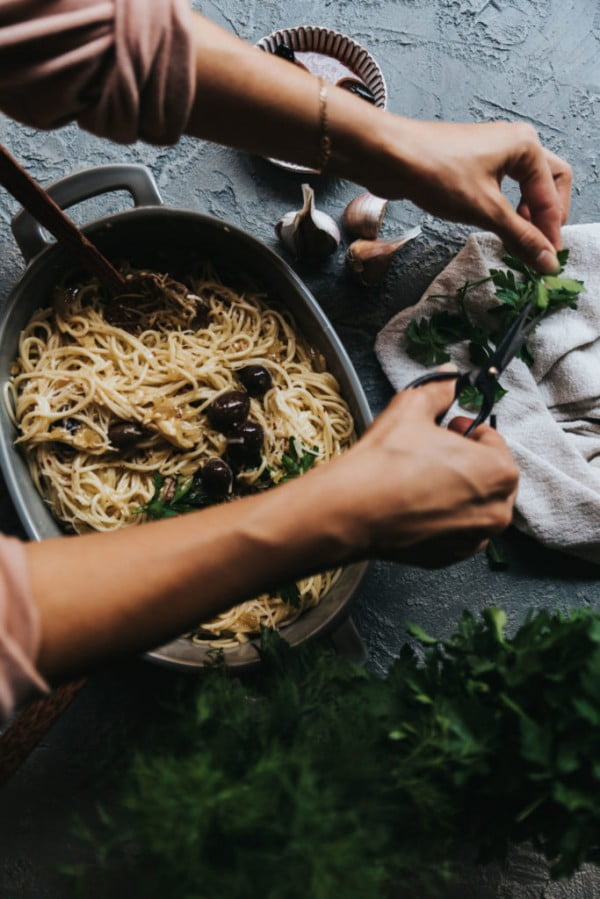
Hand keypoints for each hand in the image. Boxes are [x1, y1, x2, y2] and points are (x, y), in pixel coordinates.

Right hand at [327, 377, 518, 567]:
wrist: (350, 510)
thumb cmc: (386, 462)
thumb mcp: (411, 409)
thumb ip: (438, 390)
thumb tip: (448, 377)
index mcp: (498, 472)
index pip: (493, 441)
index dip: (466, 430)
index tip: (447, 427)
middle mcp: (495, 511)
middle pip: (489, 476)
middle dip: (465, 460)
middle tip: (432, 450)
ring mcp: (473, 539)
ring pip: (473, 505)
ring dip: (455, 489)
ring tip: (420, 476)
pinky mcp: (449, 557)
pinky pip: (456, 530)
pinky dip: (442, 516)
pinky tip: (414, 502)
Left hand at [366, 118, 571, 273]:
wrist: (389, 156)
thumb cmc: (436, 172)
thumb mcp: (485, 210)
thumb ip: (520, 236)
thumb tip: (547, 261)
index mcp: (525, 146)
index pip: (553, 192)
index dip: (552, 228)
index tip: (547, 260)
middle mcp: (513, 143)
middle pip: (546, 184)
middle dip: (544, 217)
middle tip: (537, 248)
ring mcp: (491, 152)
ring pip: (523, 187)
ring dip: (525, 215)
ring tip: (517, 241)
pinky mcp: (471, 163)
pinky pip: (501, 188)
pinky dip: (504, 210)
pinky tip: (496, 228)